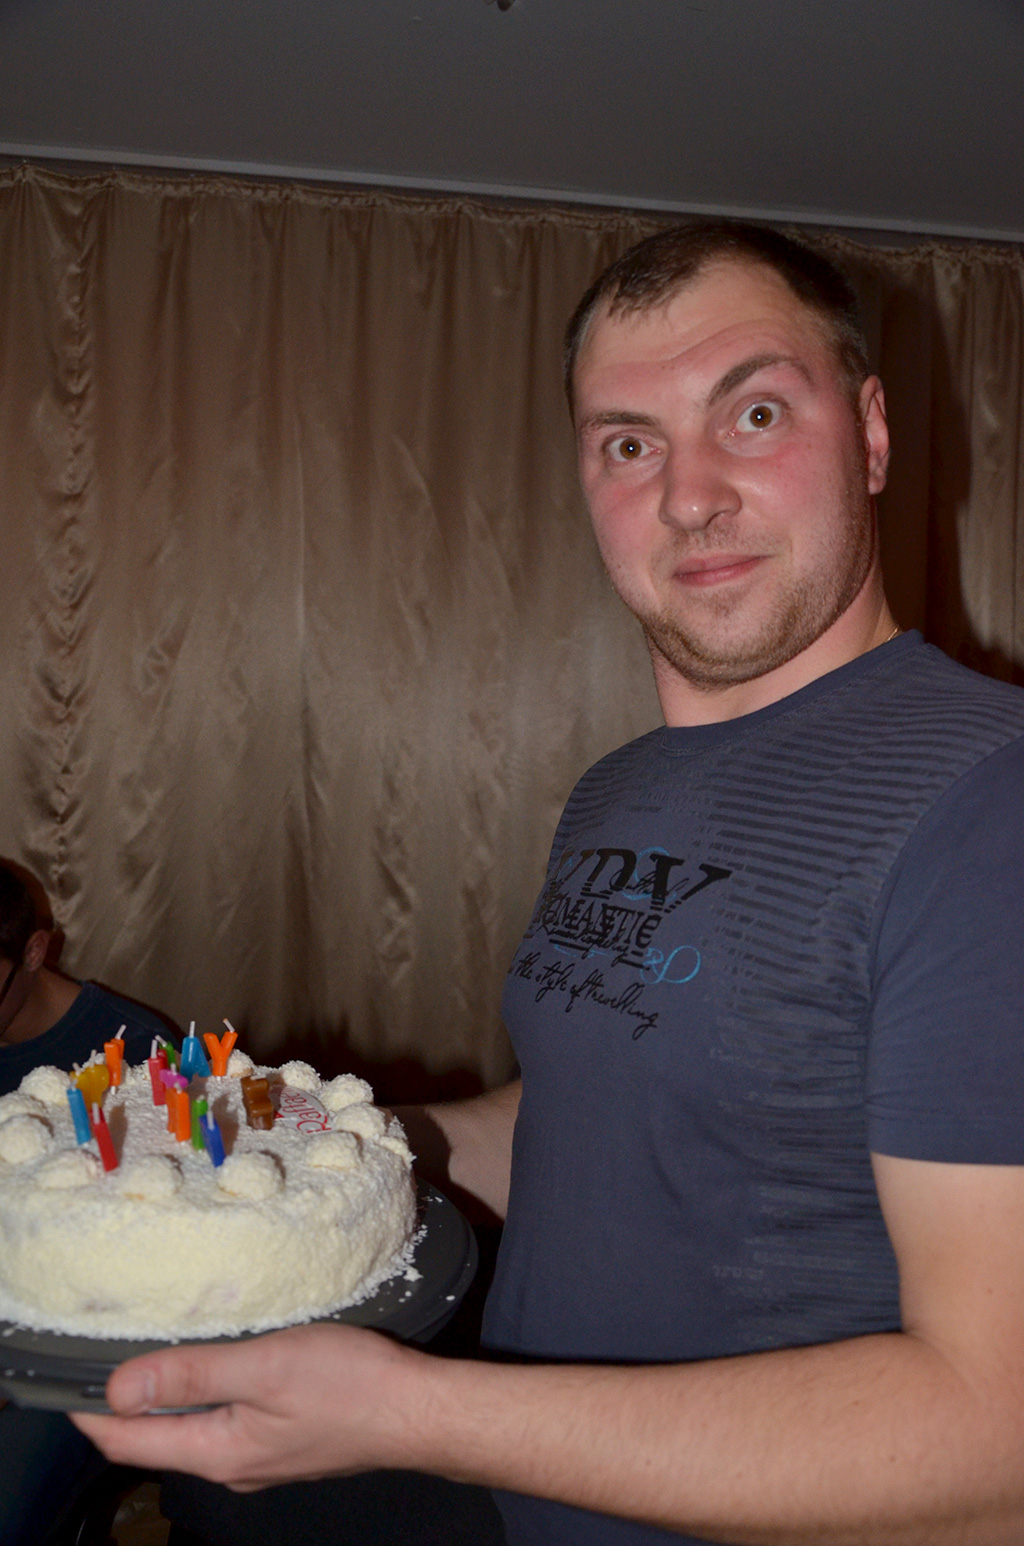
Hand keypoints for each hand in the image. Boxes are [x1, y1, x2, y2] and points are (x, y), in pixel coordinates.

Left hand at [71, 1322, 429, 1490]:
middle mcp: (233, 1466)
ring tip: (155, 1348)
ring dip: (170, 1396)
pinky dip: (209, 1394)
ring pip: (195, 1429)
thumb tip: (116, 1390)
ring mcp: (262, 1458)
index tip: (67, 1377)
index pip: (130, 1441)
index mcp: (219, 1452)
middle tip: (108, 1348)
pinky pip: (228, 1421)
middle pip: (159, 1438)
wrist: (419, 1412)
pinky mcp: (288, 1442)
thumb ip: (191, 1376)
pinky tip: (220, 1362)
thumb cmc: (348, 1384)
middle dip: (127, 1402)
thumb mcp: (263, 1366)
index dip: (93, 1411)